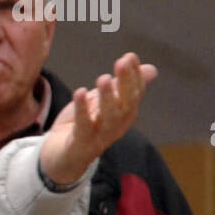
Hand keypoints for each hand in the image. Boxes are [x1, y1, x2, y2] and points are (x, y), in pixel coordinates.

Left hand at [40, 53, 157, 185]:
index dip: (134, 75)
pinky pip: (83, 127)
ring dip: (107, 97)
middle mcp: (117, 126)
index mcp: (125, 114)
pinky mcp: (81, 144)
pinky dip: (82, 110)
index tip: (130, 56)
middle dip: (126, 83)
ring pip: (109, 117)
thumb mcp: (104, 102)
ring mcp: (100, 136)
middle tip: (122, 62)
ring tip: (103, 78)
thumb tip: (152, 69)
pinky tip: (79, 92)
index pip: (135, 93)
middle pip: (127, 103)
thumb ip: (123, 86)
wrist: (62, 157)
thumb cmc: (86, 126)